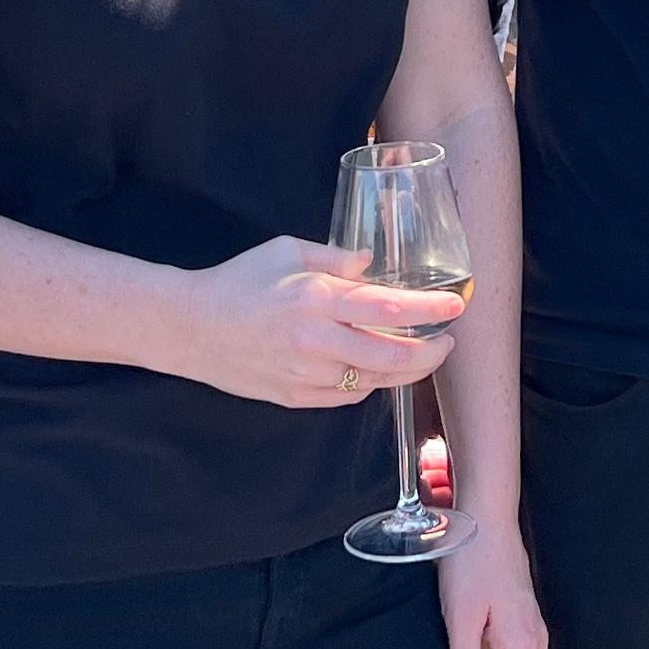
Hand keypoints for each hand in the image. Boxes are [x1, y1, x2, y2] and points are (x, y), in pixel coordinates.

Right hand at [176, 235, 457, 408]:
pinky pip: (347, 396)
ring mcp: (305, 374)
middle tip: (446, 342)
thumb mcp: (288, 251)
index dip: (429, 310)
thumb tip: (374, 264)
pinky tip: (377, 369)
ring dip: (406, 372)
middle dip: (430, 352)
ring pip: (374, 381)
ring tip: (421, 356)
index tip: (456, 306)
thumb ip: (336, 258)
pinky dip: (369, 383)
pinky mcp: (295, 397)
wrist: (191, 328)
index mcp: (316, 298)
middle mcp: (315, 340)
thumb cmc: (240, 281)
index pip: (387, 308)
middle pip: (391, 356)